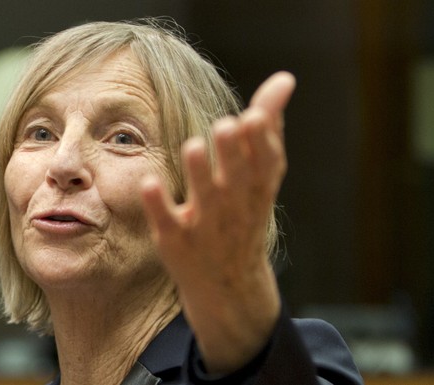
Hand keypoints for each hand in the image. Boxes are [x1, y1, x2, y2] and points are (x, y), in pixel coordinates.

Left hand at [141, 72, 295, 372]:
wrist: (229, 285)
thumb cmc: (244, 214)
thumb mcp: (262, 176)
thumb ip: (268, 127)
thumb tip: (284, 79)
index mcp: (257, 189)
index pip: (264, 164)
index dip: (260, 142)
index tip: (254, 115)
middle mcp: (234, 207)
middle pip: (235, 179)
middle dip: (231, 154)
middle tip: (226, 126)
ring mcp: (205, 227)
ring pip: (203, 199)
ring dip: (199, 175)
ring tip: (193, 147)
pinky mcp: (176, 241)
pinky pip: (168, 223)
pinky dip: (160, 206)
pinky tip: (149, 184)